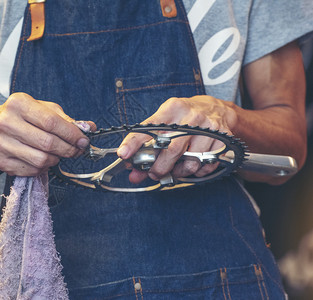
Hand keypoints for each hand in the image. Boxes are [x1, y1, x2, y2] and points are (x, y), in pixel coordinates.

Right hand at [0, 93, 94, 175]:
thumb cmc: (21, 117)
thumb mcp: (42, 109)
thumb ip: (66, 119)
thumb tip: (89, 128)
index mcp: (18, 104)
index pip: (51, 122)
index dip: (71, 134)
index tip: (83, 140)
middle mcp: (6, 123)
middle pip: (48, 143)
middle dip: (68, 149)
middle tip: (77, 150)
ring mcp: (2, 144)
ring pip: (42, 160)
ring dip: (56, 159)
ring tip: (58, 154)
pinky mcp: (1, 161)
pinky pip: (32, 170)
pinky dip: (43, 167)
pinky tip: (43, 159)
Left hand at [117, 95, 236, 183]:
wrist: (217, 109)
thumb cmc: (185, 117)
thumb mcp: (165, 121)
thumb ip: (147, 144)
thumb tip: (133, 170)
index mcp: (172, 109)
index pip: (149, 127)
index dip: (134, 142)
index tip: (124, 154)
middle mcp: (191, 117)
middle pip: (171, 150)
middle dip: (159, 167)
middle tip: (154, 173)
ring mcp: (209, 128)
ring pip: (190, 162)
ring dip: (179, 172)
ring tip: (175, 169)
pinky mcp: (222, 139)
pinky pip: (206, 165)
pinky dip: (197, 171)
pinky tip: (192, 164)